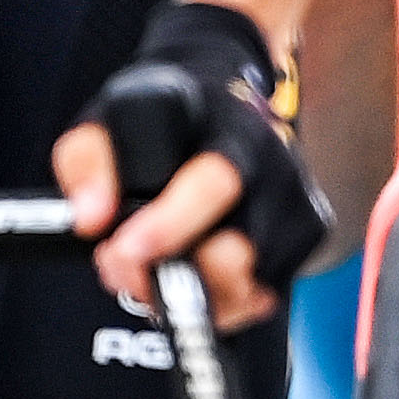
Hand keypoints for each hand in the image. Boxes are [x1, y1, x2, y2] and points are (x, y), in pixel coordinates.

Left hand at [66, 0, 327, 322]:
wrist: (222, 97)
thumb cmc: (158, 118)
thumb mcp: (106, 120)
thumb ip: (88, 163)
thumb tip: (92, 219)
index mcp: (231, 126)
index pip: (215, 182)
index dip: (169, 226)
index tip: (121, 249)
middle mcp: (277, 162)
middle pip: (239, 251)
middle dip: (172, 275)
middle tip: (119, 265)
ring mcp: (299, 200)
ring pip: (250, 287)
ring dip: (191, 295)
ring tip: (149, 269)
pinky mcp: (310, 235)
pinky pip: (260, 299)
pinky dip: (218, 301)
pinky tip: (190, 271)